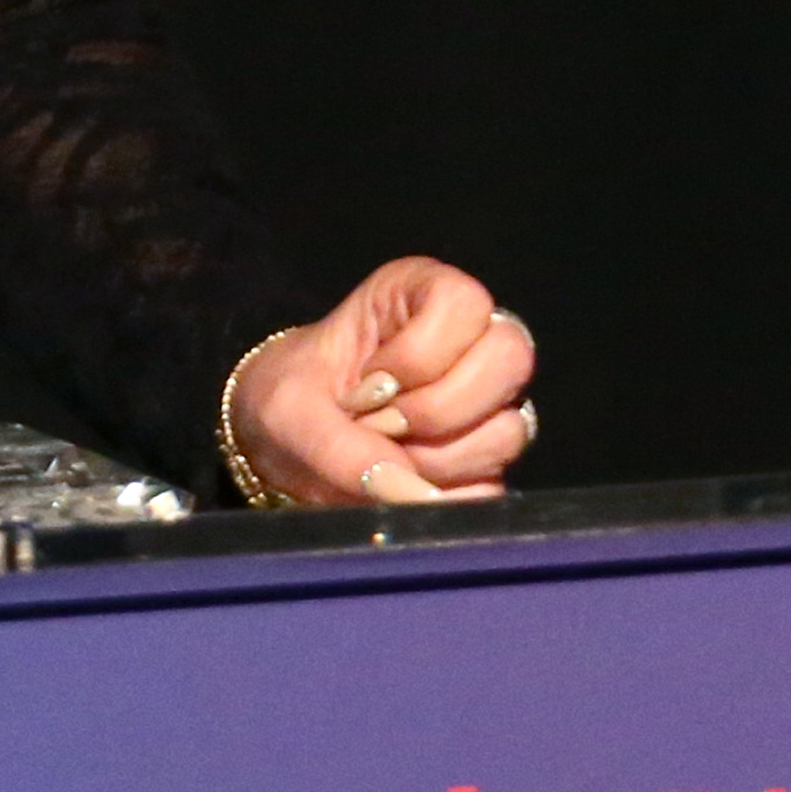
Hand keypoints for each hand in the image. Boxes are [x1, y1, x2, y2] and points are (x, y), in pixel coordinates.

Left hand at [229, 259, 536, 509]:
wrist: (281, 450)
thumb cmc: (287, 403)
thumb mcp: (291, 414)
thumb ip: (343, 449)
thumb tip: (415, 496)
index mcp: (419, 295)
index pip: (464, 302)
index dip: (420, 352)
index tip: (370, 379)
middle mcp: (466, 341)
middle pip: (510, 358)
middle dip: (437, 409)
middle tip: (380, 423)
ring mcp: (484, 402)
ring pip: (508, 430)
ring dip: (436, 458)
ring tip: (384, 453)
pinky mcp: (485, 459)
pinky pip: (494, 486)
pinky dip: (444, 496)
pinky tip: (404, 485)